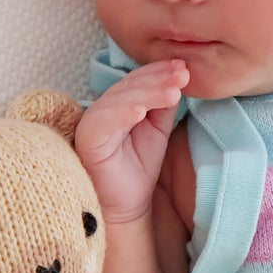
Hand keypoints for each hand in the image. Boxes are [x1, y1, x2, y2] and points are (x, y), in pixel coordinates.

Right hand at [74, 59, 188, 223]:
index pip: (139, 80)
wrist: (126, 204)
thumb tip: (178, 77)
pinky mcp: (88, 138)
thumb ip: (164, 104)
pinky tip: (141, 110)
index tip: (184, 67)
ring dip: (148, 92)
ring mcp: (93, 121)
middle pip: (131, 86)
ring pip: (121, 99)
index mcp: (118, 102)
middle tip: (183, 73)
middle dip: (158, 78)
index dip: (160, 71)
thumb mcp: (158, 129)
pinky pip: (104, 121)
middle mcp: (103, 108)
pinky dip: (122, 113)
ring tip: (173, 91)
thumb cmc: (138, 166)